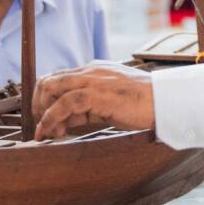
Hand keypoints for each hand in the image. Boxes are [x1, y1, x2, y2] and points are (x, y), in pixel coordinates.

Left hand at [34, 64, 155, 139]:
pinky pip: (65, 102)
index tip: (44, 118)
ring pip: (53, 88)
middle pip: (49, 80)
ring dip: (42, 113)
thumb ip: (87, 108)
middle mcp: (89, 72)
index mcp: (93, 71)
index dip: (45, 98)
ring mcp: (93, 81)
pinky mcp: (97, 94)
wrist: (165, 101)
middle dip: (38, 103)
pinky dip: (52, 117)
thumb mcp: (109, 103)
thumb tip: (65, 121)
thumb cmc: (143, 104)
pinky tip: (51, 131)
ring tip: (44, 133)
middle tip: (40, 126)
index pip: (58, 78)